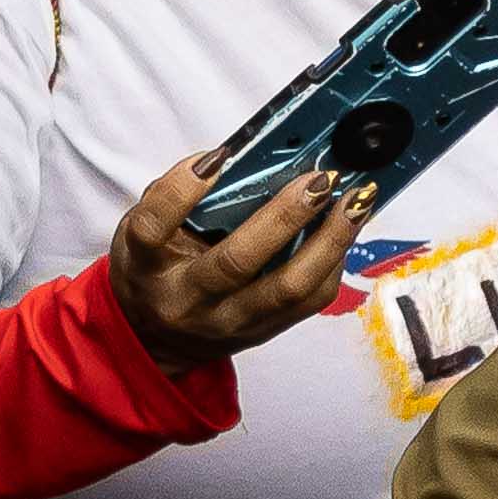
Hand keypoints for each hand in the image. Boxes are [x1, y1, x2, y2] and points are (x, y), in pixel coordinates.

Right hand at [108, 146, 374, 374]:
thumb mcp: (142, 232)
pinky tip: (347, 229)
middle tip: (318, 178)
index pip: (152, 229)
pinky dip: (334, 260)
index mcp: (146, 267)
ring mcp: (229, 323)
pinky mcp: (262, 333)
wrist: (155, 341)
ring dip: (330, 240)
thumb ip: (173, 196)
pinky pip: (309, 301)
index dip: (181, 191)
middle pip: (236, 262)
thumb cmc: (154, 270)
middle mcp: (187, 301)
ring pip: (287, 288)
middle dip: (284, 215)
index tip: (217, 158)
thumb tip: (230, 157)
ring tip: (355, 200)